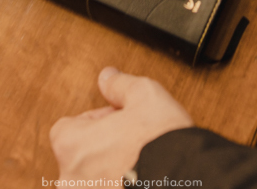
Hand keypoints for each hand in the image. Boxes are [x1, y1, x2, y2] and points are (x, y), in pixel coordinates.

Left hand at [50, 67, 193, 180]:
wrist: (187, 181)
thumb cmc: (160, 142)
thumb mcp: (144, 96)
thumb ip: (119, 85)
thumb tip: (108, 78)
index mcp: (70, 145)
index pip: (69, 126)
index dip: (98, 120)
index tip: (120, 121)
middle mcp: (71, 180)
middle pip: (81, 155)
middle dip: (104, 147)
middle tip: (132, 141)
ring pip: (93, 181)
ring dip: (111, 172)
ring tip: (139, 165)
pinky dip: (120, 187)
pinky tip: (142, 181)